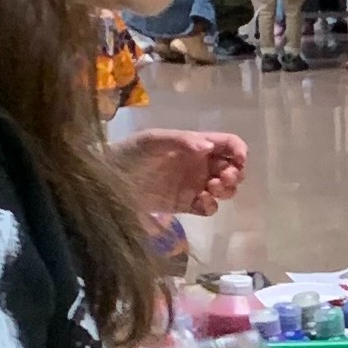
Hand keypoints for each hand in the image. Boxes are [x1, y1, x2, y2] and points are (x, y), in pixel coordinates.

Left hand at [111, 128, 246, 214]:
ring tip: (211, 189)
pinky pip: (209, 208)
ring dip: (227, 190)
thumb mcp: (153, 140)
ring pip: (225, 190)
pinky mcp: (186, 205)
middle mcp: (200, 164)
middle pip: (233, 169)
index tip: (239, 161)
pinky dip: (211, 206)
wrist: (107, 178)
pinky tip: (201, 202)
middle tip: (222, 180)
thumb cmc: (130, 152)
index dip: (240, 151)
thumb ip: (181, 141)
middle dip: (235, 174)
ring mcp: (194, 185)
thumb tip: (208, 147)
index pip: (229, 144)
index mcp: (196, 144)